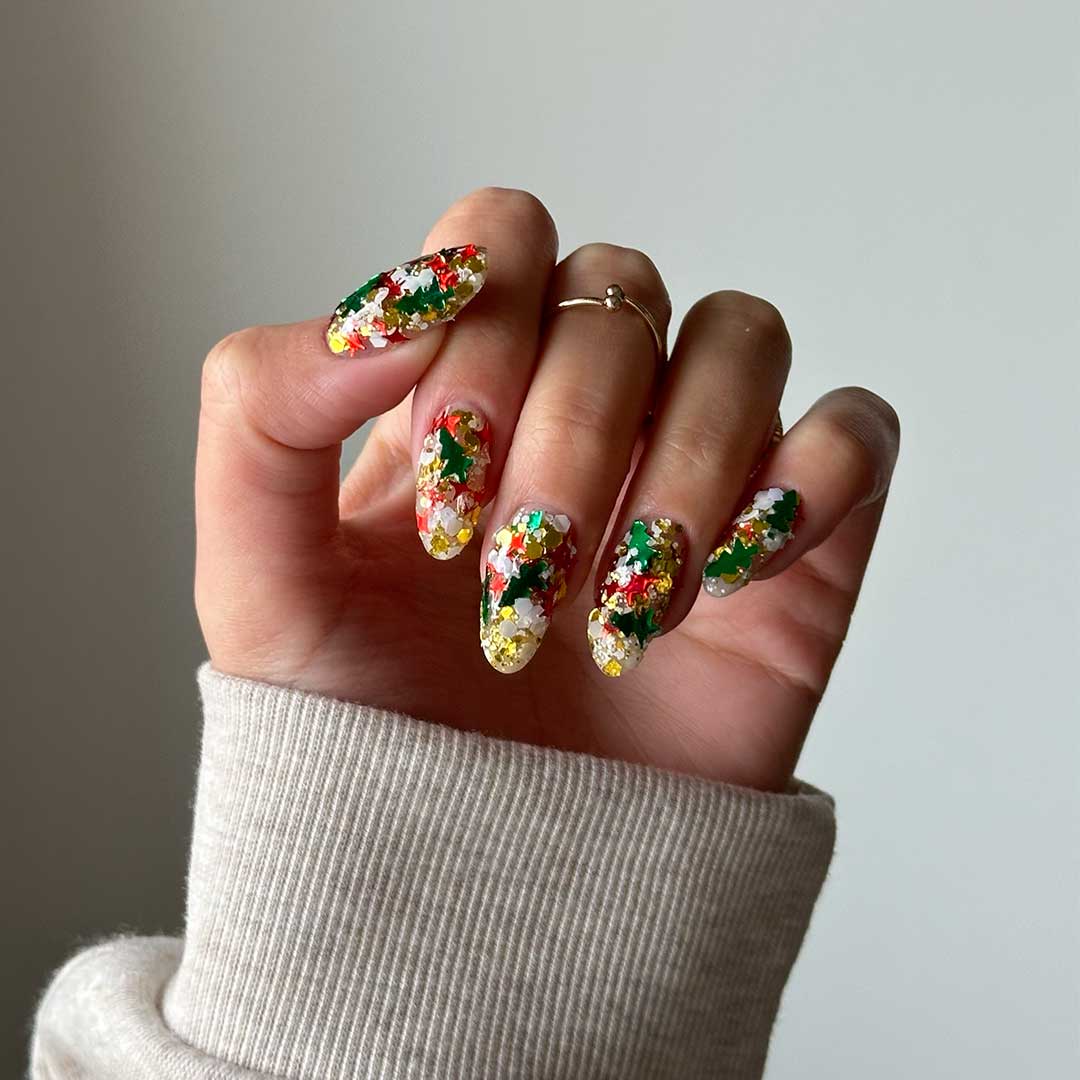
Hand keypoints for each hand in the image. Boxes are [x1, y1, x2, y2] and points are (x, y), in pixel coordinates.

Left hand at [195, 187, 898, 791]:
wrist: (471, 881)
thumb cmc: (361, 735)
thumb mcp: (255, 576)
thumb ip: (263, 407)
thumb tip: (401, 301)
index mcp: (464, 385)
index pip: (502, 237)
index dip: (480, 338)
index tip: (442, 503)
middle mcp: (585, 405)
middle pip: (622, 286)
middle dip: (570, 436)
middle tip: (520, 580)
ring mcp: (695, 467)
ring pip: (741, 337)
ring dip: (681, 468)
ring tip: (621, 609)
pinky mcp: (792, 545)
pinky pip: (853, 435)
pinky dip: (808, 483)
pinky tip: (732, 578)